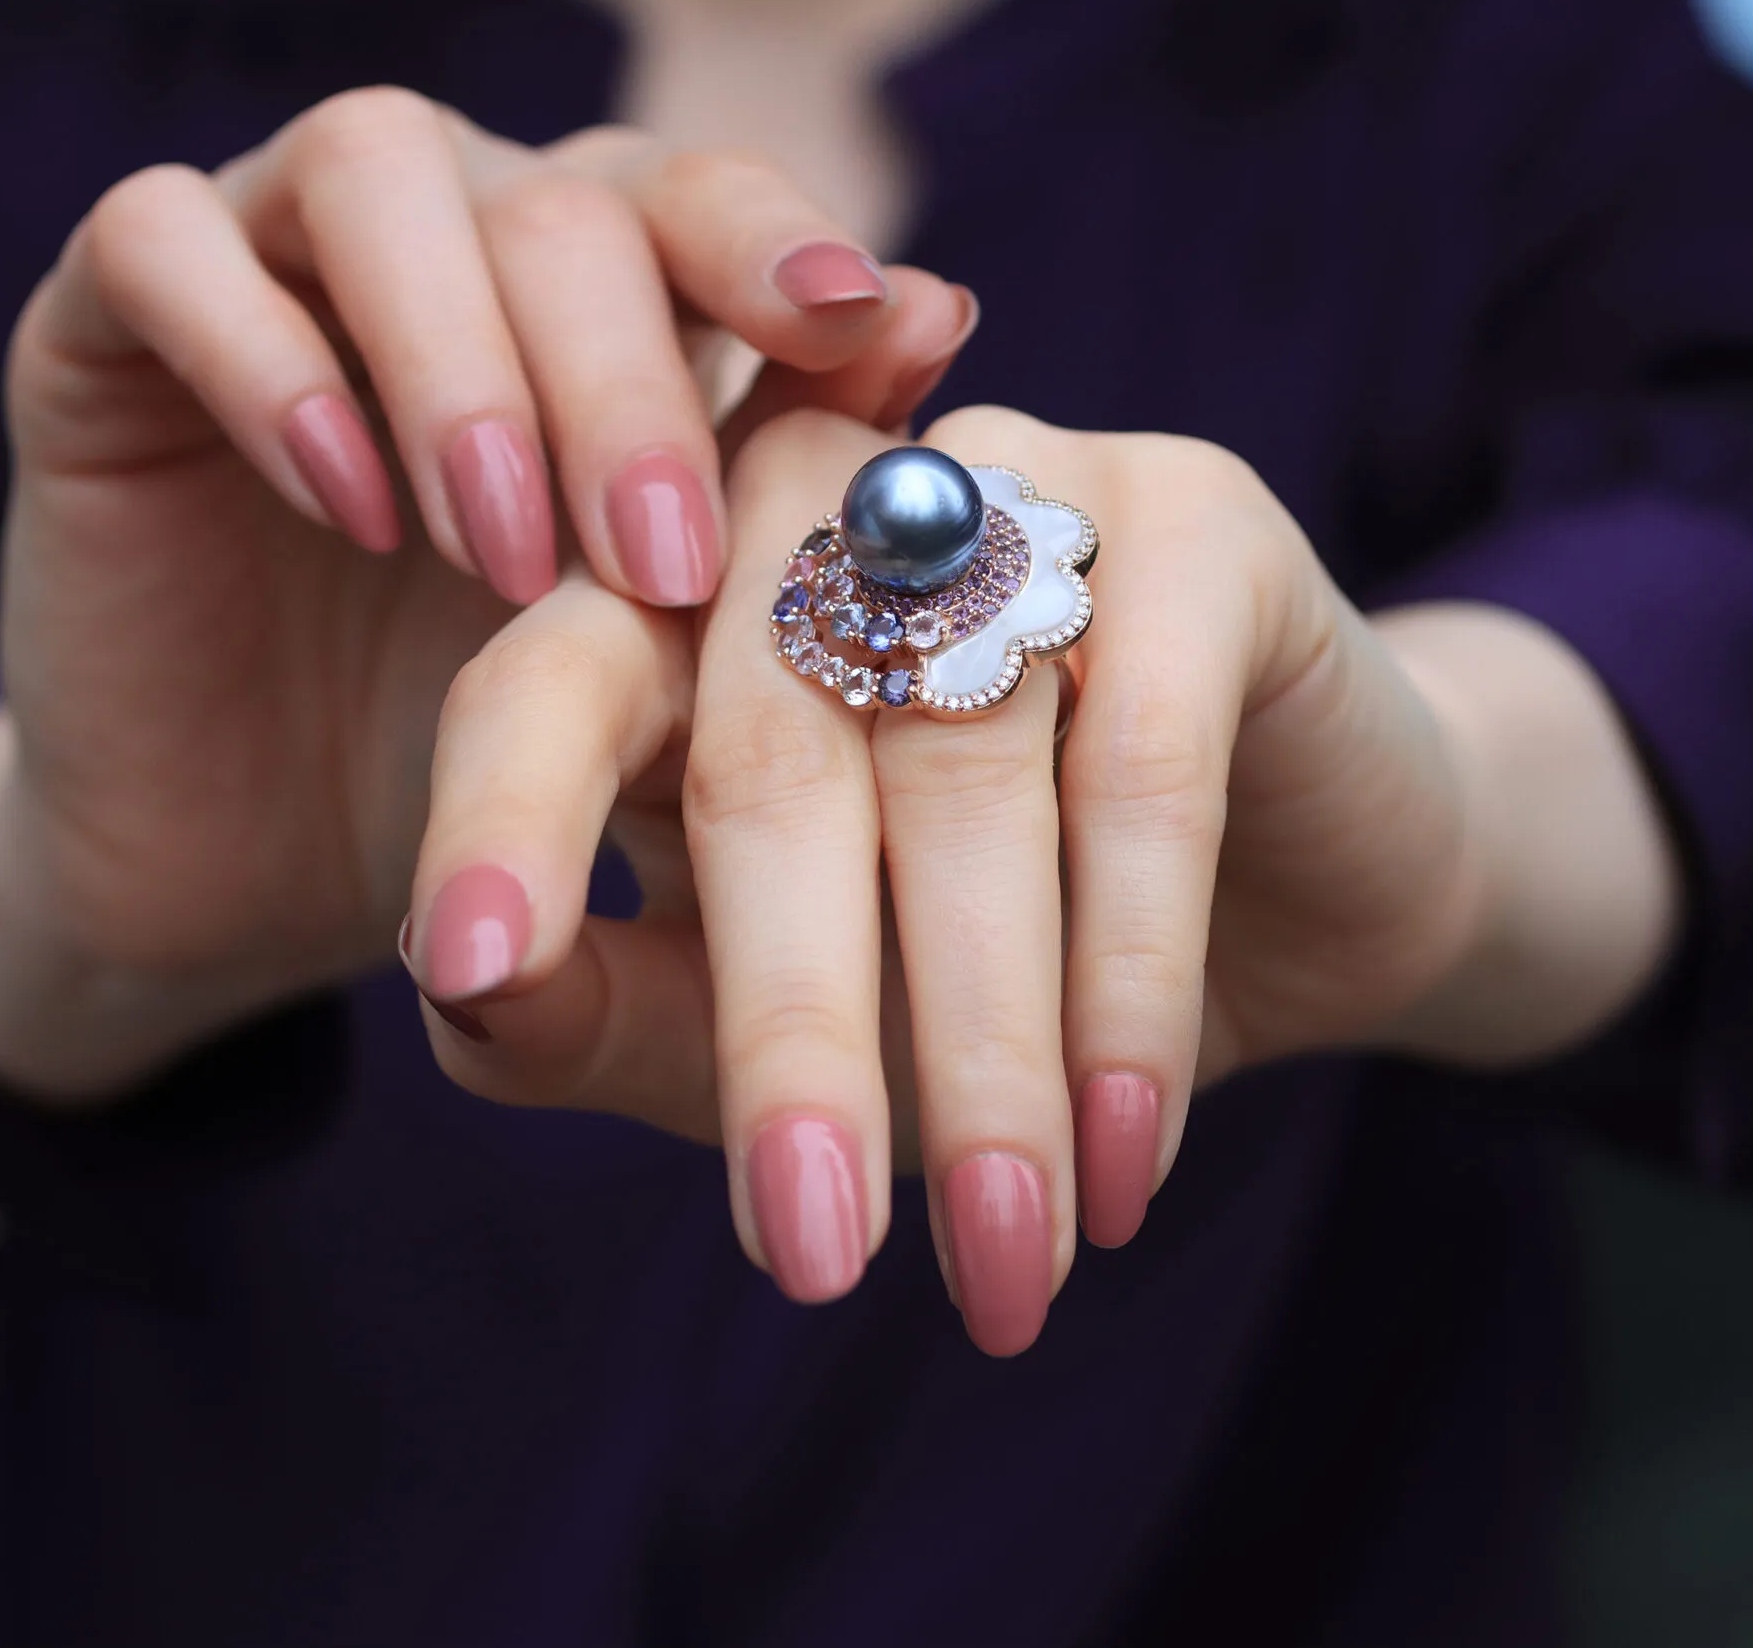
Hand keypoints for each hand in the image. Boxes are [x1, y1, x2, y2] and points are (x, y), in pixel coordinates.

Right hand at [0, 90, 979, 1098]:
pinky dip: (264, 356)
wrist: (261, 877)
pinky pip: (160, 242)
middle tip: (659, 564)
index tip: (856, 325)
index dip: (775, 242)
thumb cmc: (501, 768)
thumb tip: (945, 306)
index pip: (698, 199)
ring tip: (502, 556)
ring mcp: (271, 263)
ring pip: (372, 166)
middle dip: (625, 378)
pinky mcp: (100, 328)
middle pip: (558, 194)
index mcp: (598, 298)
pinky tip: (346, 504)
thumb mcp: (666, 665)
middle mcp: (448, 243)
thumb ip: (782, 498)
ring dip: (463, 358)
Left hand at [401, 406, 1679, 1353]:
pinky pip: (1143, 761)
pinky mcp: (1193, 521)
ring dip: (990, 1055)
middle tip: (819, 1260)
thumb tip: (465, 995)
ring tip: (1007, 1265)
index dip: (500, 816)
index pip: (543, 678)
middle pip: (763, 751)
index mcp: (676, 603)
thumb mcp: (761, 1013)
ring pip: (960, 773)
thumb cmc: (978, 963)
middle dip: (797, 1033)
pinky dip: (1129, 977)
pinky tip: (1127, 1156)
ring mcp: (1009, 486)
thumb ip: (599, 1005)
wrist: (1287, 902)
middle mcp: (825, 509)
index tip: (467, 967)